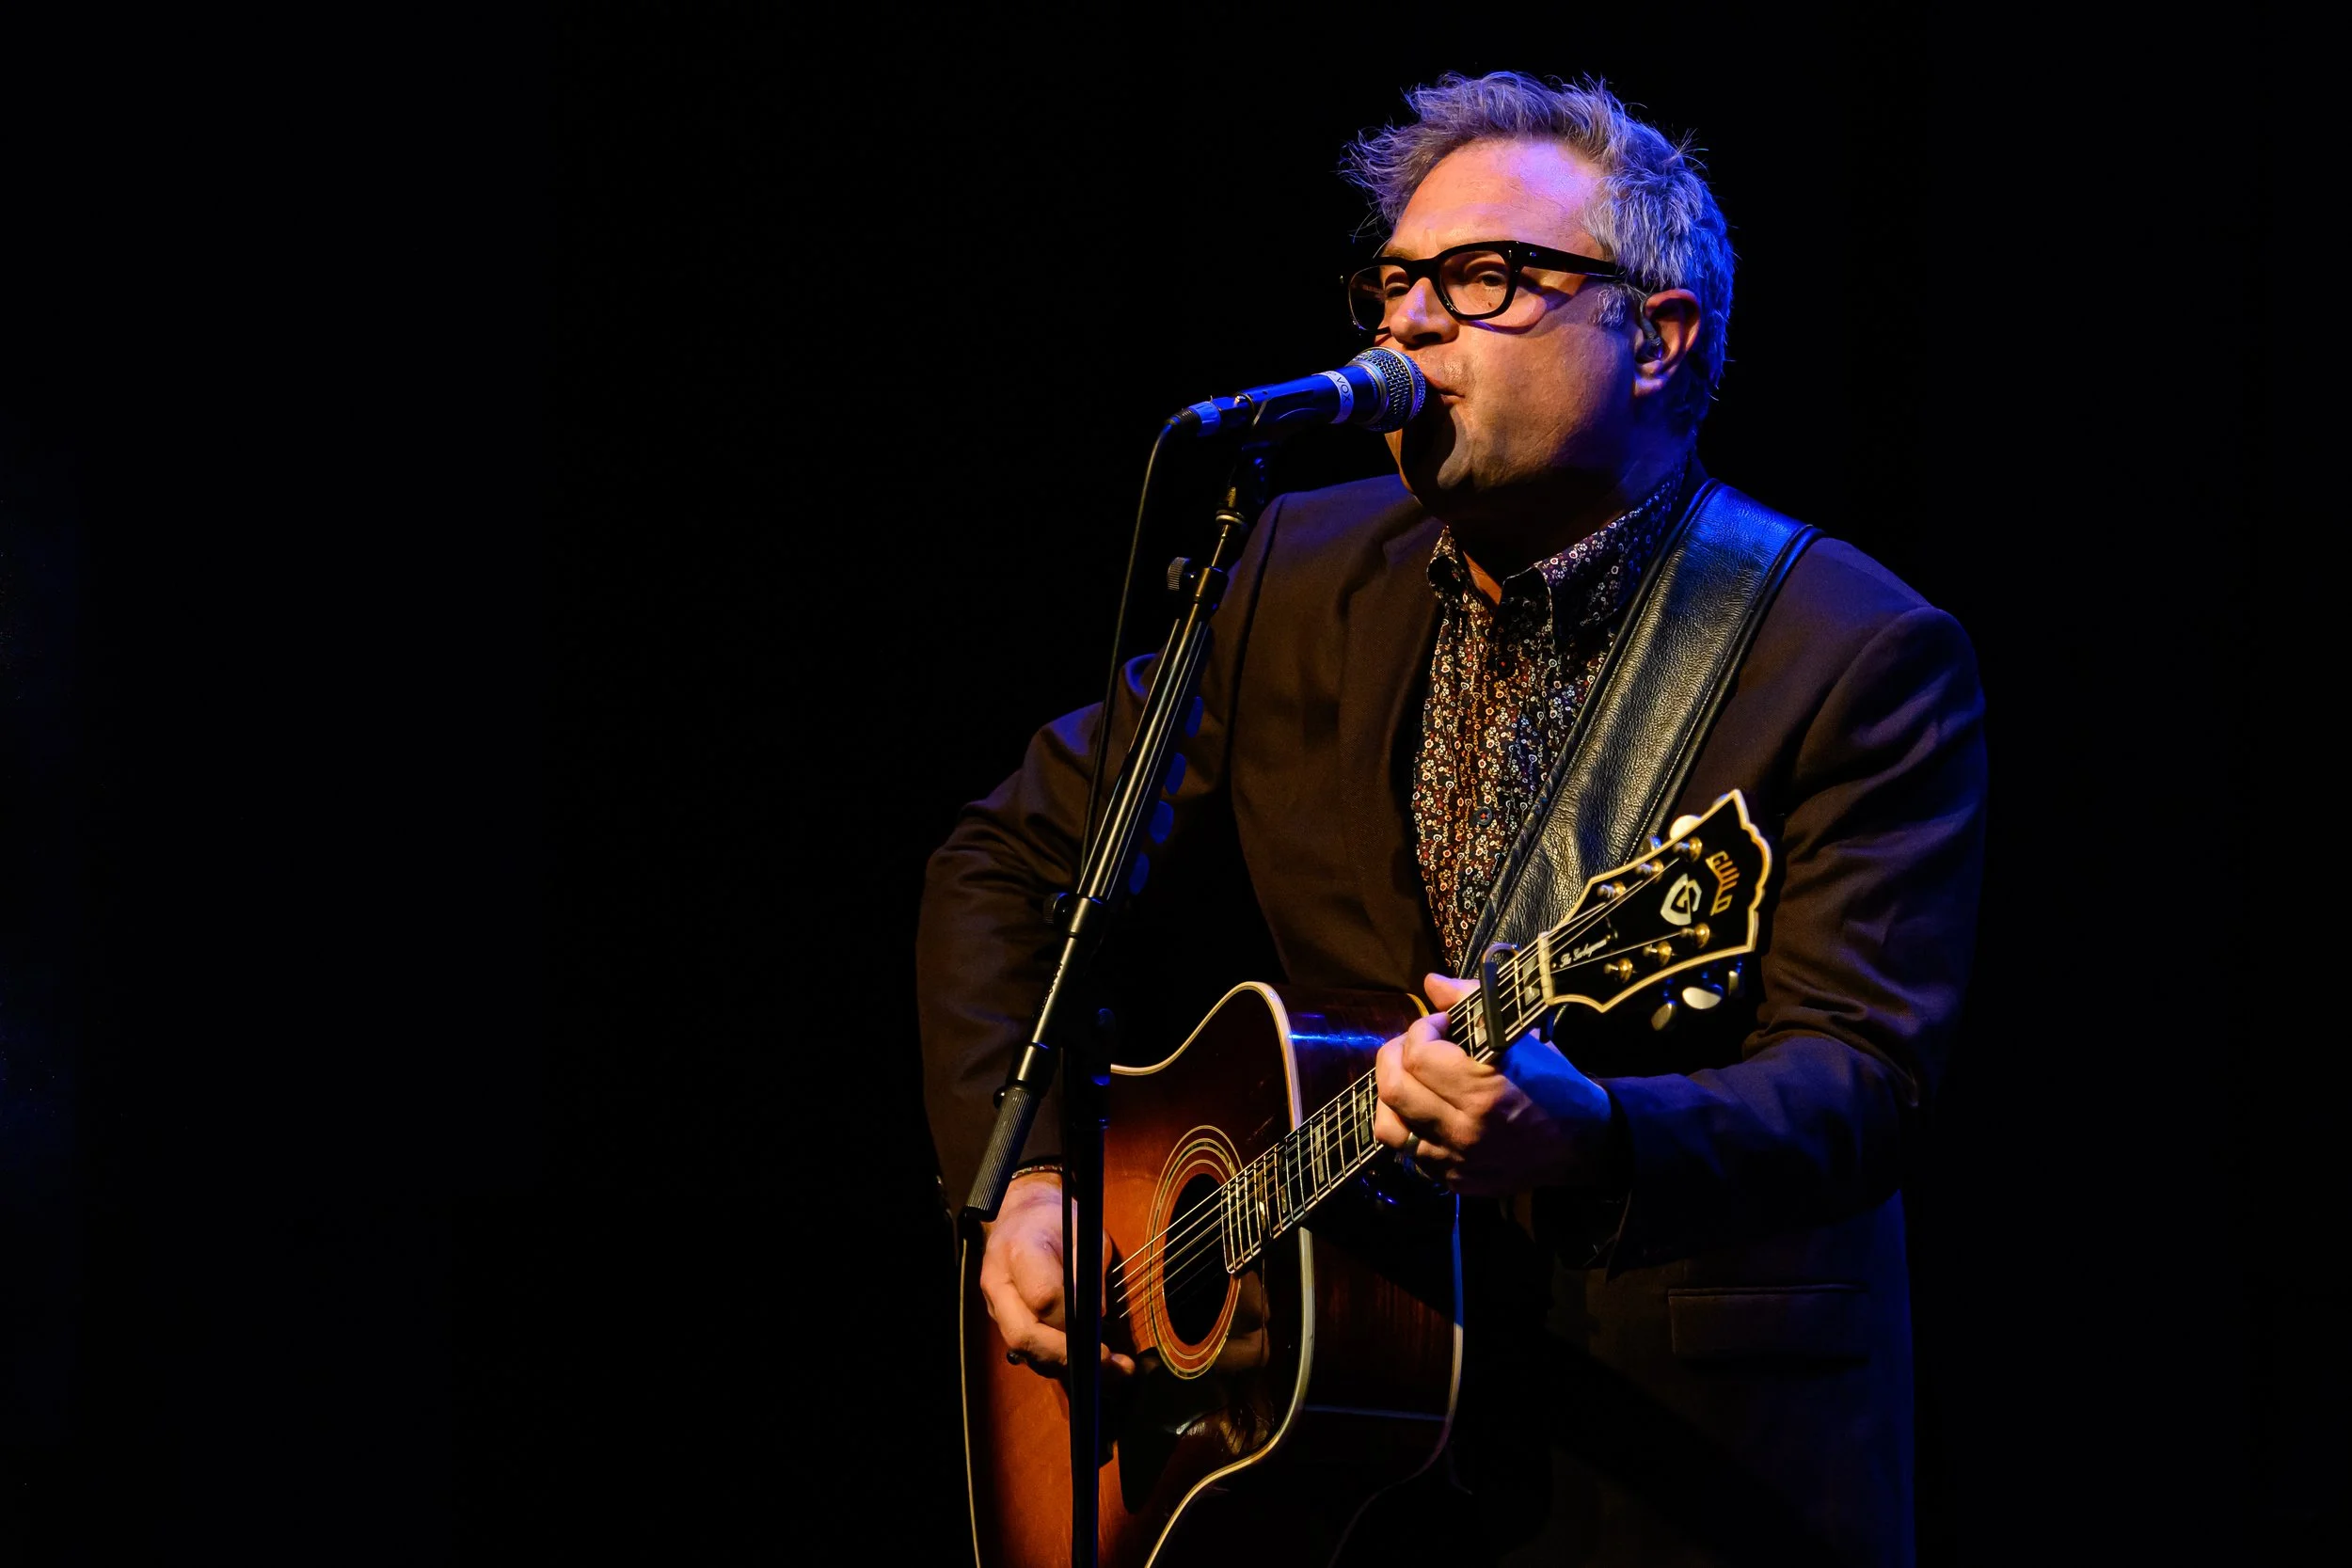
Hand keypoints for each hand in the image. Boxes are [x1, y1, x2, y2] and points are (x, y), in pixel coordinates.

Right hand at [976, 1170, 1136, 1380]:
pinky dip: (1057, 1363)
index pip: (1043, 1298)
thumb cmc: (1056, 1218)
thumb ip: (1089, 1273)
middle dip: (1065, 1357)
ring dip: (1064, 1367)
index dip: (1073, 1321)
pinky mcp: (1002, 1320)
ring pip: (1023, 1350)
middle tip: (1105, 1363)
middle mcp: (998, 1283)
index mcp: (1019, 1251)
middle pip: (1022, 1335)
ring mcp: (995, 1305)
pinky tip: (1089, 1366)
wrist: (1019, 1215)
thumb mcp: (1084, 1232)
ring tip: (1110, 1371)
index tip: (1101, 1333)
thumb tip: (1097, 1318)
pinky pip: (1027, 1349)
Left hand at [1371, 973, 1616, 1196]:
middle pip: (1393, 1089)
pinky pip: (1407, 1154)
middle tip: (1416, 1046)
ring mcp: (1456, 1162)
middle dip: (1395, 1055)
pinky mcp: (1454, 1182)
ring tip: (1410, 1079)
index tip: (1440, 1024)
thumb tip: (1431, 983)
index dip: (1422, 1029)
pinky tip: (1425, 1111)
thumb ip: (1472, 1002)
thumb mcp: (1521, 1038)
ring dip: (1392, 1095)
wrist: (1584, 1143)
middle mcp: (1465, 1131)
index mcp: (1484, 1091)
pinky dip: (1408, 1127)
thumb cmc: (1553, 1083)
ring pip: (1388, 1127)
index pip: (1418, 1054)